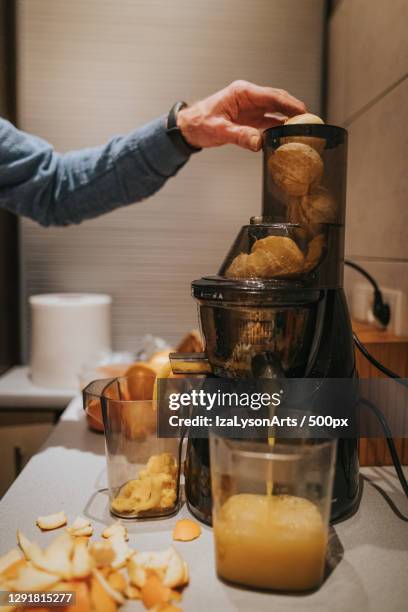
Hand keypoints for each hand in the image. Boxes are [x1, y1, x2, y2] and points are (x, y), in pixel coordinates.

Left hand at [177, 80, 305, 151]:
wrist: (189, 128)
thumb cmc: (200, 123)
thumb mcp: (219, 130)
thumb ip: (240, 136)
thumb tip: (258, 142)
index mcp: (242, 93)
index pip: (272, 96)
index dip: (289, 103)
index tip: (303, 111)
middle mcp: (248, 98)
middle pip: (277, 101)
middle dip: (294, 109)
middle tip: (309, 120)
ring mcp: (250, 108)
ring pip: (275, 111)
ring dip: (288, 119)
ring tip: (303, 129)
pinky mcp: (249, 119)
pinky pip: (268, 121)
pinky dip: (278, 128)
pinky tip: (287, 135)